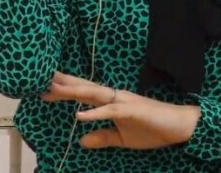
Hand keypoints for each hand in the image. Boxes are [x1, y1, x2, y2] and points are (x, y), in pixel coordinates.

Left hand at [41, 72, 200, 149]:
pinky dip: (94, 113)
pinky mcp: (132, 110)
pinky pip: (110, 111)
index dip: (64, 92)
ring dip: (73, 91)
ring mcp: (123, 102)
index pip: (83, 95)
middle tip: (41, 78)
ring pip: (94, 94)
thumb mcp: (122, 139)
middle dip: (63, 84)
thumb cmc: (152, 129)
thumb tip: (82, 141)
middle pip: (84, 88)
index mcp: (111, 102)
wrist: (179, 126)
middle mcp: (115, 97)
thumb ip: (102, 137)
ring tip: (54, 89)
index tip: (43, 90)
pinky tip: (79, 115)